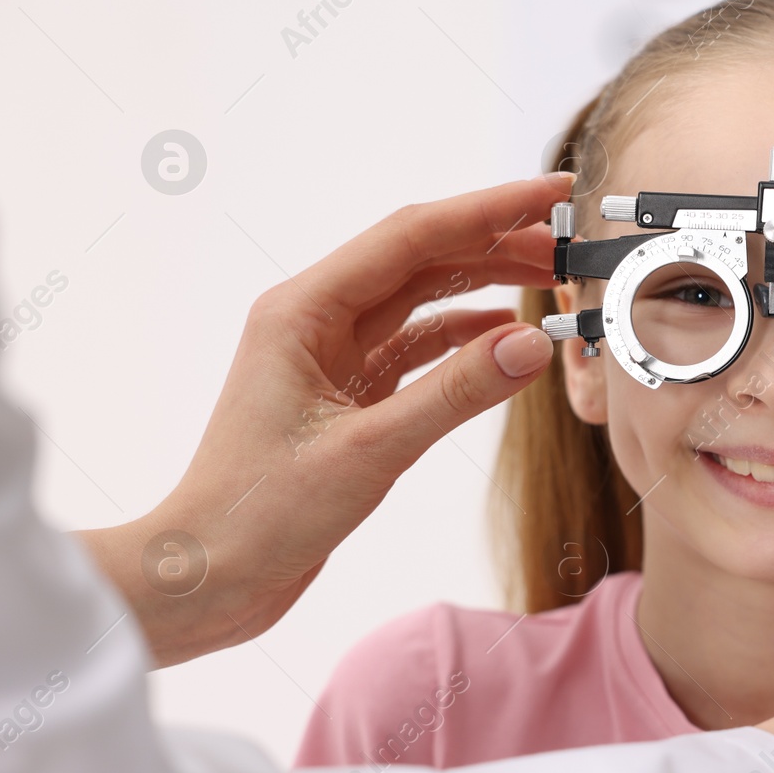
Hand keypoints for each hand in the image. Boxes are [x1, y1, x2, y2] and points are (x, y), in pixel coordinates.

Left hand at [77, 172, 574, 666]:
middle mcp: (316, 320)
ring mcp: (332, 357)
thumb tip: (532, 345)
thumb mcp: (370, 452)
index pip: (412, 236)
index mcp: (303, 310)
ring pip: (422, 300)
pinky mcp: (348, 396)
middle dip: (495, 243)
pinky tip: (507, 340)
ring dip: (485, 287)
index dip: (488, 210)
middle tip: (566, 242)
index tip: (551, 194)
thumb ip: (455, 394)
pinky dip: (465, 340)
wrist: (207, 579)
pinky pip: (417, 348)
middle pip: (420, 258)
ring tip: (548, 279)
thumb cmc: (259, 515)